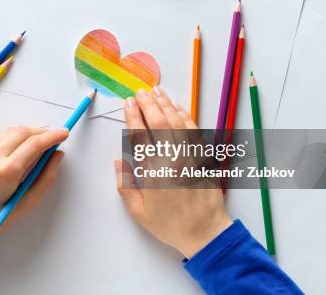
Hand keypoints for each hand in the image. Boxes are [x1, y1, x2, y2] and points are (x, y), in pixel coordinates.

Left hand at [0, 126, 68, 236]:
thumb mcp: (27, 204)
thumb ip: (46, 178)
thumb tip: (57, 156)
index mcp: (6, 172)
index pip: (34, 144)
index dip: (53, 136)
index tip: (64, 134)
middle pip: (23, 131)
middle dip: (41, 132)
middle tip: (52, 140)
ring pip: (10, 132)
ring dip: (26, 135)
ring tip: (36, 147)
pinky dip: (11, 142)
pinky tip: (15, 154)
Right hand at [115, 87, 231, 257]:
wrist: (206, 233)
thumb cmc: (171, 225)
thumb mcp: (139, 212)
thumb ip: (125, 186)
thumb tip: (119, 162)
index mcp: (153, 173)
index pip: (140, 136)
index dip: (133, 116)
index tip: (128, 104)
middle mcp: (171, 160)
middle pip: (158, 123)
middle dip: (148, 104)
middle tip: (140, 92)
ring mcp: (189, 156)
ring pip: (176, 122)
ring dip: (165, 105)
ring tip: (156, 92)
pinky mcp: (203, 157)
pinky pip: (193, 131)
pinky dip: (185, 116)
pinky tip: (177, 107)